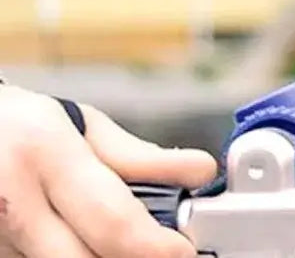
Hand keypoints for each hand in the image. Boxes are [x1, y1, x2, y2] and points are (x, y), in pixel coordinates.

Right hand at [0, 84, 217, 257]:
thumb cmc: (23, 126)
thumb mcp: (83, 125)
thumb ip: (140, 156)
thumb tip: (200, 171)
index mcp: (45, 153)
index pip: (112, 219)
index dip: (155, 246)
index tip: (183, 250)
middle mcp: (12, 200)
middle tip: (158, 250)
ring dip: (93, 256)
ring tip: (110, 235)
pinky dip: (67, 255)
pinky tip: (77, 238)